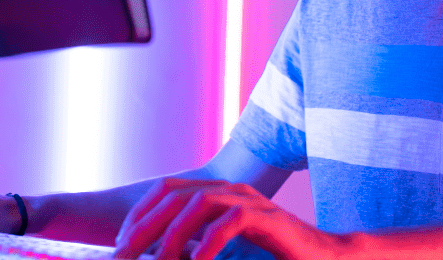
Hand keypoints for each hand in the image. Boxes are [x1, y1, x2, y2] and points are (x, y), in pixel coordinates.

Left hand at [112, 178, 337, 259]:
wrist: (321, 258)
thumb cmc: (271, 256)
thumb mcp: (224, 250)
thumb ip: (196, 248)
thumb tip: (157, 256)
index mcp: (217, 192)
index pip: (167, 190)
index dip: (140, 213)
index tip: (120, 244)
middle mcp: (230, 189)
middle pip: (176, 195)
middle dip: (144, 227)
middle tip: (123, 256)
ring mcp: (250, 200)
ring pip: (200, 202)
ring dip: (173, 234)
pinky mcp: (268, 218)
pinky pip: (232, 221)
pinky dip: (210, 242)